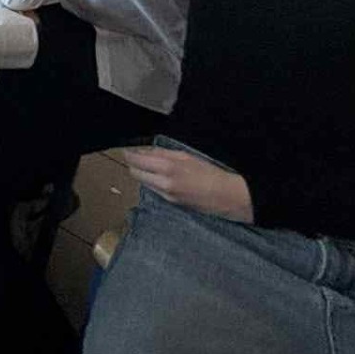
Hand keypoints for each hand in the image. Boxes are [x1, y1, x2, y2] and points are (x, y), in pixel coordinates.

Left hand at [122, 147, 252, 220]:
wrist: (227, 196)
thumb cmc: (210, 172)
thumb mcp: (186, 156)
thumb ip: (163, 153)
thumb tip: (145, 151)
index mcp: (167, 167)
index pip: (136, 160)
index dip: (129, 155)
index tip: (127, 150)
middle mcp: (163, 183)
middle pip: (135, 173)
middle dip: (133, 165)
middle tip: (135, 157)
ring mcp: (166, 195)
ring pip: (143, 183)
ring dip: (142, 174)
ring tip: (147, 166)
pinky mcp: (171, 203)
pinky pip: (154, 190)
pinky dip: (152, 182)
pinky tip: (160, 177)